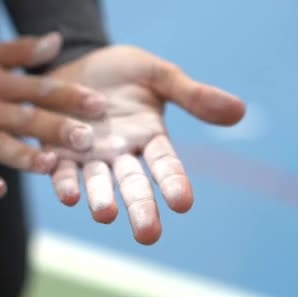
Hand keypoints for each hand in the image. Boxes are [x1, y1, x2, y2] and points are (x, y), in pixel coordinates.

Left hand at [48, 46, 245, 244]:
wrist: (78, 61)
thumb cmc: (123, 72)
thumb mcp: (158, 75)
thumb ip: (192, 95)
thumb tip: (240, 111)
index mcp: (149, 137)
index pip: (166, 165)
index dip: (174, 183)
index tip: (183, 203)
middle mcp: (120, 153)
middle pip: (133, 184)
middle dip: (140, 209)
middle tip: (148, 234)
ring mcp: (88, 155)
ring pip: (96, 182)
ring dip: (100, 199)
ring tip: (105, 214)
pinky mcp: (57, 150)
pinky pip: (60, 170)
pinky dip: (63, 182)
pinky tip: (68, 194)